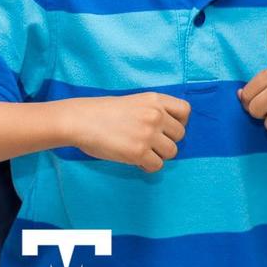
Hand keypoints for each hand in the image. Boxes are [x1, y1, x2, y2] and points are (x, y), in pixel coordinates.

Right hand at [69, 93, 189, 172]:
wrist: (80, 120)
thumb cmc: (103, 112)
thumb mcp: (135, 102)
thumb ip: (153, 111)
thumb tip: (168, 131)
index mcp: (155, 99)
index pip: (185, 111)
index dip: (180, 122)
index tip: (167, 129)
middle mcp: (156, 115)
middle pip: (180, 135)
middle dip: (167, 141)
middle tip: (151, 144)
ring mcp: (148, 133)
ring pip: (171, 151)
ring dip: (159, 155)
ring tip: (143, 153)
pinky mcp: (138, 152)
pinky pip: (157, 165)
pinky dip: (148, 166)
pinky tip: (137, 162)